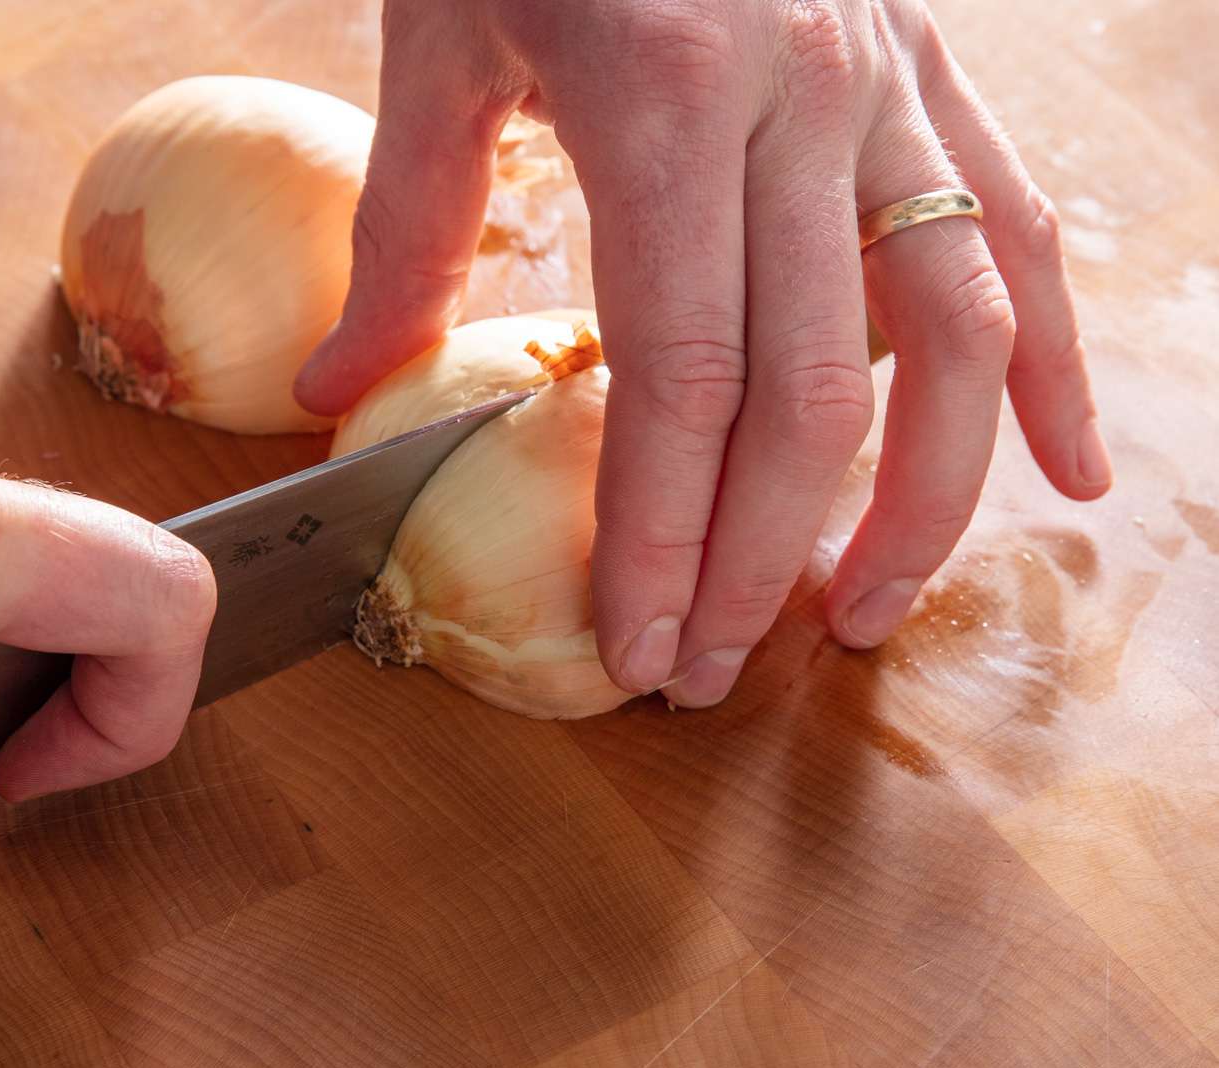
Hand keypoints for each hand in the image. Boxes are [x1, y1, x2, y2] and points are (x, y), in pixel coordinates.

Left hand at [294, 0, 1110, 706]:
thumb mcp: (443, 38)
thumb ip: (405, 228)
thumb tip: (342, 393)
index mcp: (662, 96)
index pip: (682, 375)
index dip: (664, 530)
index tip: (643, 639)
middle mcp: (804, 98)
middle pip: (813, 388)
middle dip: (764, 555)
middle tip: (717, 667)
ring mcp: (891, 85)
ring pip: (959, 329)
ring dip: (924, 500)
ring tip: (870, 615)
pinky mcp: (936, 74)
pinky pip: (1017, 235)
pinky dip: (1052, 363)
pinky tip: (1063, 472)